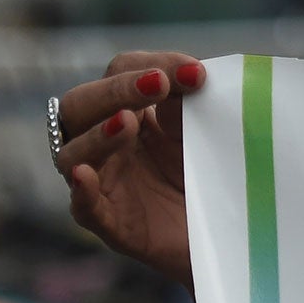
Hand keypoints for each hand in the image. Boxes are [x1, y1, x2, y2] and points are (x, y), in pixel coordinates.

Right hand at [55, 53, 206, 288]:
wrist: (231, 237)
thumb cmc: (216, 177)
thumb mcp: (207, 133)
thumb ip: (194, 103)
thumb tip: (193, 73)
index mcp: (131, 112)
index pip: (119, 73)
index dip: (150, 65)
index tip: (197, 73)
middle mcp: (107, 145)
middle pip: (81, 105)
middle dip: (116, 90)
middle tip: (157, 84)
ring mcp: (104, 184)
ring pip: (72, 154)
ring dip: (98, 135)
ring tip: (127, 122)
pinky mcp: (112, 226)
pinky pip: (83, 208)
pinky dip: (82, 190)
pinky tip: (87, 175)